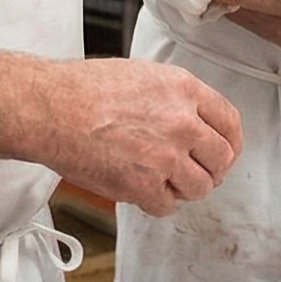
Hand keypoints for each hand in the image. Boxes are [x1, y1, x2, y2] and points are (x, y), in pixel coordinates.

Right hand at [38, 58, 243, 216]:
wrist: (50, 109)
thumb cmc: (83, 89)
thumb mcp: (142, 75)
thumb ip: (174, 98)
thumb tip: (192, 120)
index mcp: (184, 89)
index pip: (230, 122)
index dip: (230, 143)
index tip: (224, 152)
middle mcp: (182, 122)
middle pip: (222, 159)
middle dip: (210, 170)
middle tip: (193, 172)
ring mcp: (166, 156)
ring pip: (199, 187)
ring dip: (184, 189)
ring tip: (162, 181)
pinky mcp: (144, 185)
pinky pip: (167, 206)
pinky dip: (155, 203)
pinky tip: (140, 189)